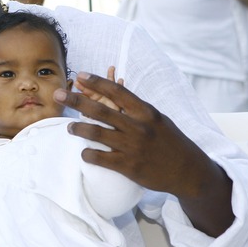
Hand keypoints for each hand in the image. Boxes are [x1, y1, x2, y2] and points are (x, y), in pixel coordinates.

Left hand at [55, 71, 233, 235]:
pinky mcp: (128, 166)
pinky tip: (83, 151)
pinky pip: (100, 157)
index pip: (118, 92)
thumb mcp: (157, 119)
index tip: (80, 75)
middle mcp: (138, 127)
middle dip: (76, 100)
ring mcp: (132, 147)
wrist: (189, 171)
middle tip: (58, 94)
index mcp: (146, 112)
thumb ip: (135, 109)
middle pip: (101, 110)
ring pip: (96, 133)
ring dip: (77, 128)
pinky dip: (88, 153)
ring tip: (69, 126)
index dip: (97, 82)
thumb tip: (114, 93)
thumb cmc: (170, 142)